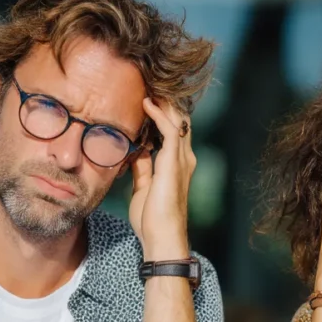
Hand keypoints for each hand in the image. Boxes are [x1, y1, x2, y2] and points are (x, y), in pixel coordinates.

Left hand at [129, 98, 194, 260]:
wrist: (162, 236)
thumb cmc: (152, 219)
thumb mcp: (143, 188)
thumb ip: (143, 167)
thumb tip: (138, 150)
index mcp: (177, 165)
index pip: (173, 131)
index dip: (162, 114)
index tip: (145, 100)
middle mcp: (184, 158)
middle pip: (179, 120)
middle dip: (165, 103)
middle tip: (147, 85)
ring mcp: (181, 159)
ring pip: (177, 120)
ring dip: (163, 102)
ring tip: (148, 86)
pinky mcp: (174, 161)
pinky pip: (170, 129)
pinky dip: (158, 113)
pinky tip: (147, 103)